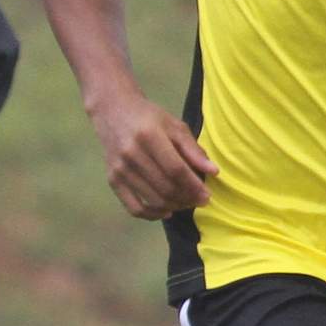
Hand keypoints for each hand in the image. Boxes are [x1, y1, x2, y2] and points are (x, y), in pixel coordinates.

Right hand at [86, 89, 216, 219]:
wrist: (112, 110)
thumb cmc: (148, 117)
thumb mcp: (174, 126)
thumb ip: (193, 149)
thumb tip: (213, 172)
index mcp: (149, 136)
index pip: (176, 170)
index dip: (194, 186)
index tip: (207, 196)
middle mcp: (131, 154)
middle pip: (165, 187)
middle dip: (187, 199)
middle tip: (199, 201)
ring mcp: (120, 169)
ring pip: (153, 200)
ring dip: (174, 207)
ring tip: (185, 203)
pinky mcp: (112, 179)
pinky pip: (134, 207)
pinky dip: (152, 215)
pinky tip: (165, 211)